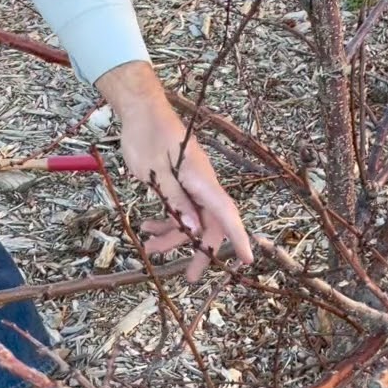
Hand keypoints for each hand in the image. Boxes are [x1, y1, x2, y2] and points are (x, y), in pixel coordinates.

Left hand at [95, 62, 252, 281]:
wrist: (141, 110)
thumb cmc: (148, 136)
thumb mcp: (157, 172)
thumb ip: (176, 200)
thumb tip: (193, 229)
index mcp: (202, 181)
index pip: (226, 214)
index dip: (237, 238)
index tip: (247, 260)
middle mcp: (202, 185)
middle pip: (209, 224)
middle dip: (200, 251)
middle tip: (189, 277)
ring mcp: (191, 184)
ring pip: (190, 219)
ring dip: (173, 237)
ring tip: (150, 248)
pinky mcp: (179, 182)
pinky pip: (179, 208)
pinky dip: (166, 220)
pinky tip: (148, 227)